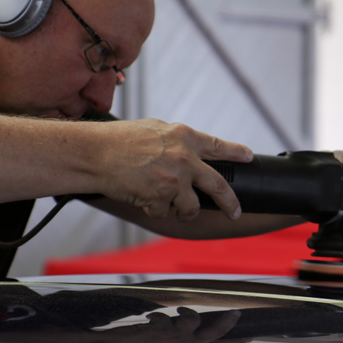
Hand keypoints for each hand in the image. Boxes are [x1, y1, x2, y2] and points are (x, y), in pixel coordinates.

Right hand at [99, 119, 252, 220]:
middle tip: (235, 212)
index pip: (218, 146)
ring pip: (191, 206)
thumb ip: (176, 141)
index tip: (248, 157)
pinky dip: (154, 209)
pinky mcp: (160, 198)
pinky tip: (141, 196)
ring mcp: (174, 180)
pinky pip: (164, 212)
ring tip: (171, 206)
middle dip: (229, 202)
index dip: (236, 152)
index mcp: (185, 137)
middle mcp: (185, 158)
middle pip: (218, 186)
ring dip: (184, 211)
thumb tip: (190, 152)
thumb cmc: (118, 140)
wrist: (93, 154)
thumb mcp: (154, 130)